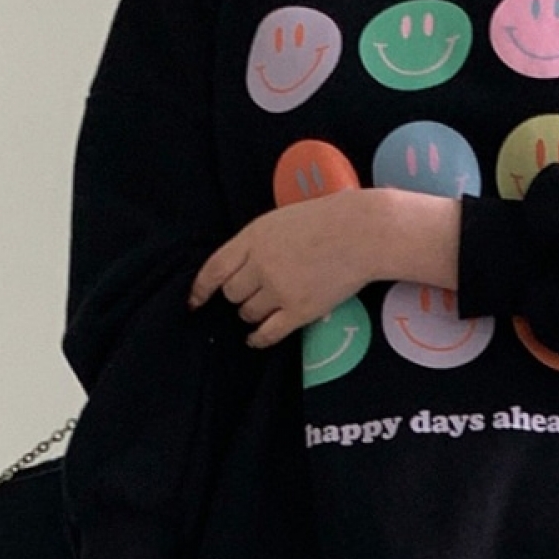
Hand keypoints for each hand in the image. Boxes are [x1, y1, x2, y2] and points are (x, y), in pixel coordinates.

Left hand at [188, 189, 375, 347]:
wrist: (363, 233)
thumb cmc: (328, 219)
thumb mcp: (281, 219)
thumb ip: (258, 242)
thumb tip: (243, 265)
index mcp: (253, 238)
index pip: (214, 269)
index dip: (201, 289)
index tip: (195, 301)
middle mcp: (261, 266)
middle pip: (232, 293)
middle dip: (239, 296)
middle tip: (253, 294)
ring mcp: (280, 290)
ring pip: (249, 313)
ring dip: (253, 313)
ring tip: (268, 307)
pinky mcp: (300, 311)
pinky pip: (268, 333)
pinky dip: (258, 338)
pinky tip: (255, 339)